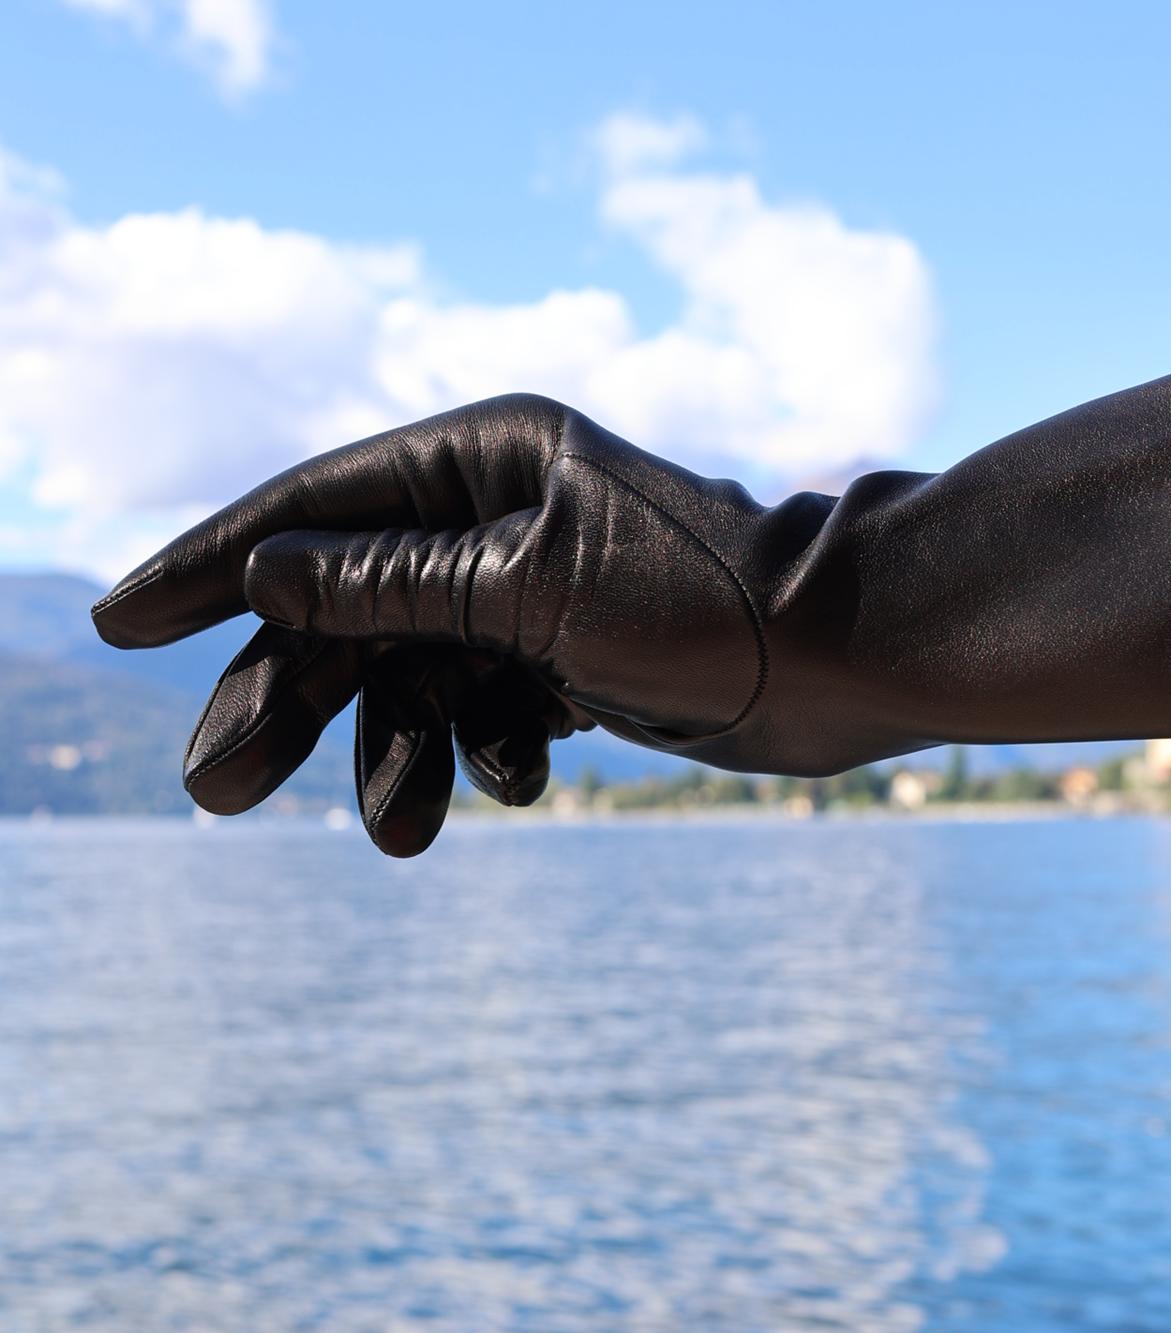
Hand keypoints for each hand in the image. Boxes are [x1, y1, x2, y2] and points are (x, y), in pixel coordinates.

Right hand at [96, 343, 1170, 856]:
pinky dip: (484, 750)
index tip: (120, 620)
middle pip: (354, 607)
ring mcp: (535, 589)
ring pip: (419, 675)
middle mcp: (502, 513)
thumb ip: (396, 584)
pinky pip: (487, 708)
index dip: (215, 563)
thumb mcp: (536, 590)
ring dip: (398, 754)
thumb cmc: (712, 604)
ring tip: (399, 834)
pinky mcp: (572, 658)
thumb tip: (268, 575)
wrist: (844, 665)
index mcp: (487, 454)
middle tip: (214, 790)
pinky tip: (511, 786)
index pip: (317, 506)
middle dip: (294, 697)